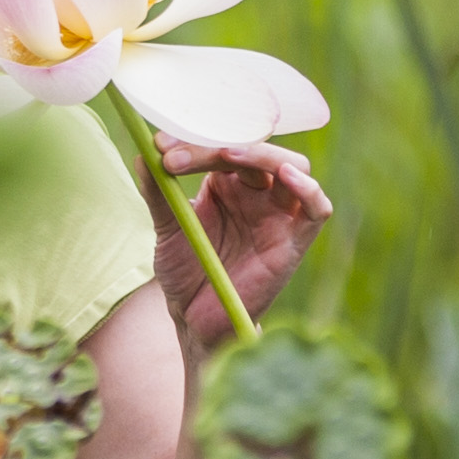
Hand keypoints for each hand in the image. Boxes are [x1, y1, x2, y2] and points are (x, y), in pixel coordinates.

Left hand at [136, 134, 331, 351]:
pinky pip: (316, 210)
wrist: (197, 317)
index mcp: (226, 182)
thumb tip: (142, 154)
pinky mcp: (294, 241)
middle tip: (177, 156)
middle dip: (217, 145)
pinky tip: (288, 178)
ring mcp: (278, 214)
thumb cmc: (186, 269)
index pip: (220, 145)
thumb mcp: (166, 228)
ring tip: (228, 153)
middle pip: (256, 149)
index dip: (192, 141)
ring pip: (293, 167)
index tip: (158, 146)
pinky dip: (309, 190)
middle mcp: (257, 193)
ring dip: (263, 155)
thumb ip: (157, 192)